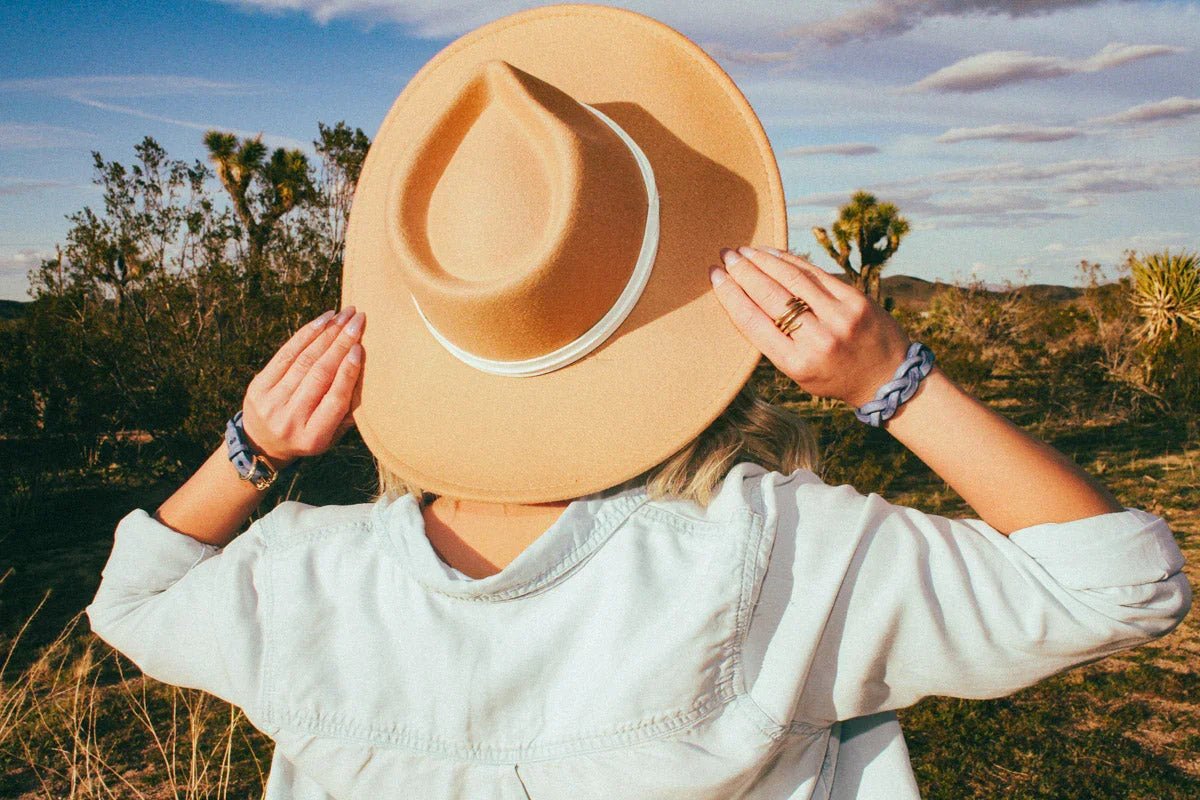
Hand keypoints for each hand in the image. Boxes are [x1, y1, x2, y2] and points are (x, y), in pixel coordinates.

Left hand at [240, 307, 365, 463]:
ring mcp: (271, 401)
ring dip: (327, 333)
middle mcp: (290, 420)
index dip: (348, 372)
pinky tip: (323, 320)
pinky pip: (286, 353)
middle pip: (320, 374)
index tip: (360, 347)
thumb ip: (347, 411)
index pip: (335, 399)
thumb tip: (364, 372)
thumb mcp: (330, 436)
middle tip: (358, 320)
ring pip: (304, 360)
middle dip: (341, 343)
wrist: (262, 444)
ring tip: (344, 315)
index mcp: (313, 437)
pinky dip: (306, 334)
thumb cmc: (308, 436)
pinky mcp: (258, 385)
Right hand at [709, 245, 912, 408]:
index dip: (730, 295)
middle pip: (769, 296)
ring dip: (763, 260)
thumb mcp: (798, 373)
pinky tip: (772, 253)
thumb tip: (743, 300)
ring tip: (743, 250)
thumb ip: (774, 342)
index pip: (753, 322)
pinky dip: (790, 260)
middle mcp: (818, 339)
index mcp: (797, 363)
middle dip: (743, 272)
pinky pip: (815, 274)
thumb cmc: (834, 376)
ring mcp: (839, 316)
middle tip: (725, 256)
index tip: (715, 277)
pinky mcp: (855, 299)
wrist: (888, 378)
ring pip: (792, 279)